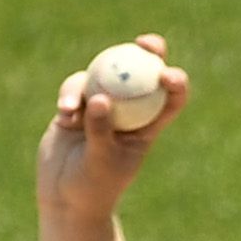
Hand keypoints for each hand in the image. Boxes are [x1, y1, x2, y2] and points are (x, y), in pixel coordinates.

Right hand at [36, 34, 191, 224]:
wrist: (64, 198)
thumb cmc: (92, 188)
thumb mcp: (100, 162)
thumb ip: (101, 130)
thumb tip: (100, 97)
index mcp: (147, 127)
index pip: (170, 100)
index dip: (175, 82)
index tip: (168, 74)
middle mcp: (128, 111)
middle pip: (143, 73)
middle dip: (149, 51)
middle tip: (144, 43)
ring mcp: (101, 105)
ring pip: (104, 75)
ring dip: (88, 85)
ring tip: (72, 109)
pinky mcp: (77, 106)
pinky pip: (75, 87)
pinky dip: (69, 95)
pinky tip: (64, 112)